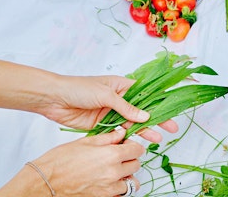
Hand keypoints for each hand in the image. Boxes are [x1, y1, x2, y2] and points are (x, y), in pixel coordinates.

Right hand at [0, 129, 144, 195]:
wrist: (45, 182)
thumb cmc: (60, 161)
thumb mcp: (85, 142)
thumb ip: (107, 138)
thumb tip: (121, 134)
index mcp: (111, 155)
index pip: (137, 150)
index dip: (133, 146)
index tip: (127, 145)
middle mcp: (113, 172)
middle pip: (136, 165)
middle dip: (130, 159)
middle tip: (119, 156)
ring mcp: (109, 188)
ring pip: (131, 183)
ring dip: (126, 176)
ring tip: (114, 171)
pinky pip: (119, 194)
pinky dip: (117, 189)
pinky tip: (108, 182)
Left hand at [34, 75, 177, 142]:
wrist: (54, 99)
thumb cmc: (78, 88)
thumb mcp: (106, 94)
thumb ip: (126, 107)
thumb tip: (145, 117)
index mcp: (122, 86)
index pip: (145, 93)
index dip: (159, 101)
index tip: (172, 109)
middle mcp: (119, 99)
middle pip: (142, 111)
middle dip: (156, 119)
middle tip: (171, 128)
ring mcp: (111, 113)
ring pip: (132, 123)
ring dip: (144, 130)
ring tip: (157, 139)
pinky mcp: (102, 125)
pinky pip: (118, 132)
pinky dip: (127, 137)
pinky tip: (136, 141)